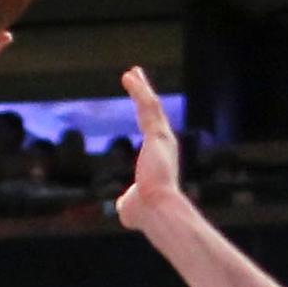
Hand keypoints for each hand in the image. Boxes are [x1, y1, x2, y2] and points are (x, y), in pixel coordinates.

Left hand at [108, 65, 183, 229]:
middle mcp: (165, 145)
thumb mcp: (131, 205)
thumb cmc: (145, 213)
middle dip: (145, 94)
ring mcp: (163, 138)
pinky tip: (129, 77)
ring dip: (141, 88)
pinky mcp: (158, 134)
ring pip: (151, 106)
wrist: (157, 210)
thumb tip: (122, 204)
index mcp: (159, 158)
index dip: (145, 116)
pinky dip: (139, 90)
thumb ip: (127, 199)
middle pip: (154, 113)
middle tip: (137, 78)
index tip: (141, 103)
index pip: (151, 131)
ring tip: (131, 73)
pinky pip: (147, 105)